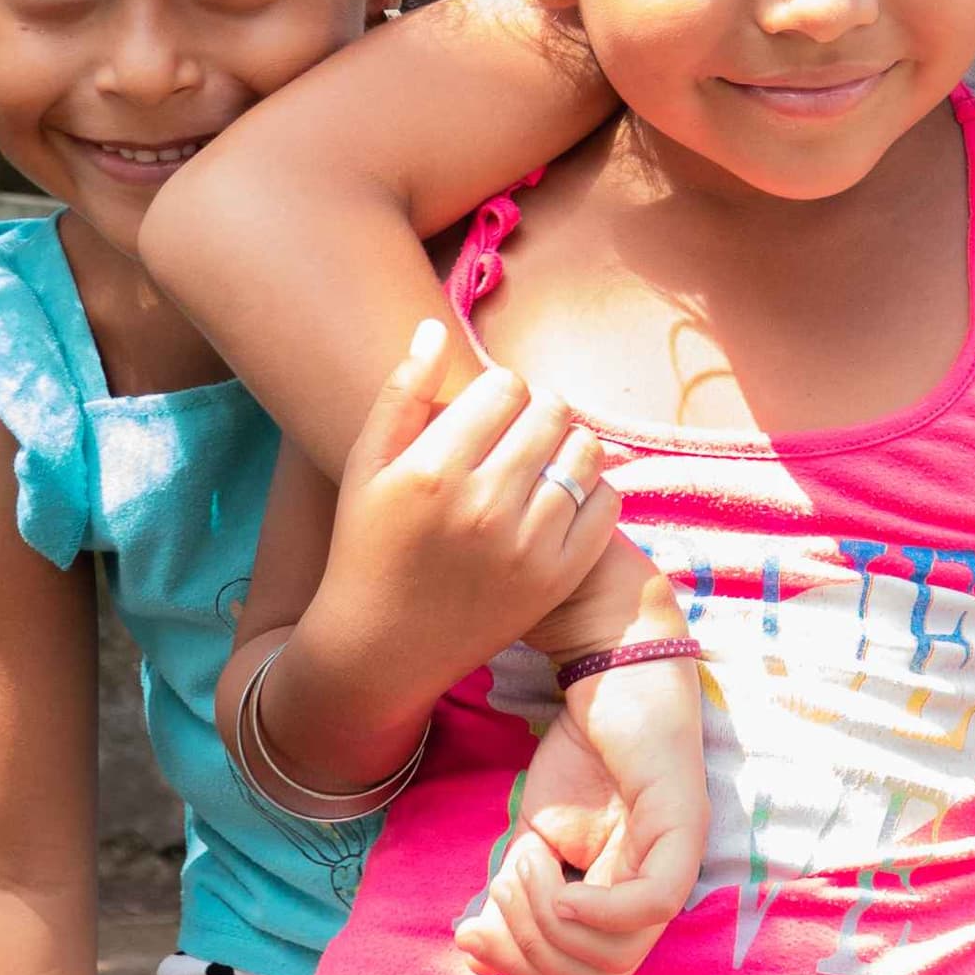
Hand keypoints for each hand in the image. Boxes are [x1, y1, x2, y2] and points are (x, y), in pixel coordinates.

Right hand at [272, 319, 616, 788]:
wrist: (382, 647)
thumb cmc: (368, 546)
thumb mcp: (367, 467)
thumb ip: (399, 394)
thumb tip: (433, 327)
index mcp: (432, 470)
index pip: (504, 386)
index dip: (500, 392)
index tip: (486, 414)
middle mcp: (483, 506)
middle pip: (552, 411)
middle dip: (538, 412)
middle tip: (517, 436)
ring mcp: (527, 545)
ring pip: (586, 451)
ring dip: (568, 446)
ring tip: (540, 463)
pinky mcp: (558, 579)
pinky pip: (607, 503)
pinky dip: (593, 490)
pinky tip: (561, 499)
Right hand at [455, 560, 710, 974]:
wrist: (610, 671)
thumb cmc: (580, 755)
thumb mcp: (531, 836)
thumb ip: (510, 895)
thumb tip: (473, 954)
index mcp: (625, 905)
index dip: (522, 972)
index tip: (472, 931)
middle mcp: (657, 893)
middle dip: (529, 954)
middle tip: (499, 894)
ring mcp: (677, 862)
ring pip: (618, 953)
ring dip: (549, 921)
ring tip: (525, 863)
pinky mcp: (684, 826)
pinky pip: (651, 904)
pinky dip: (596, 909)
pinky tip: (557, 876)